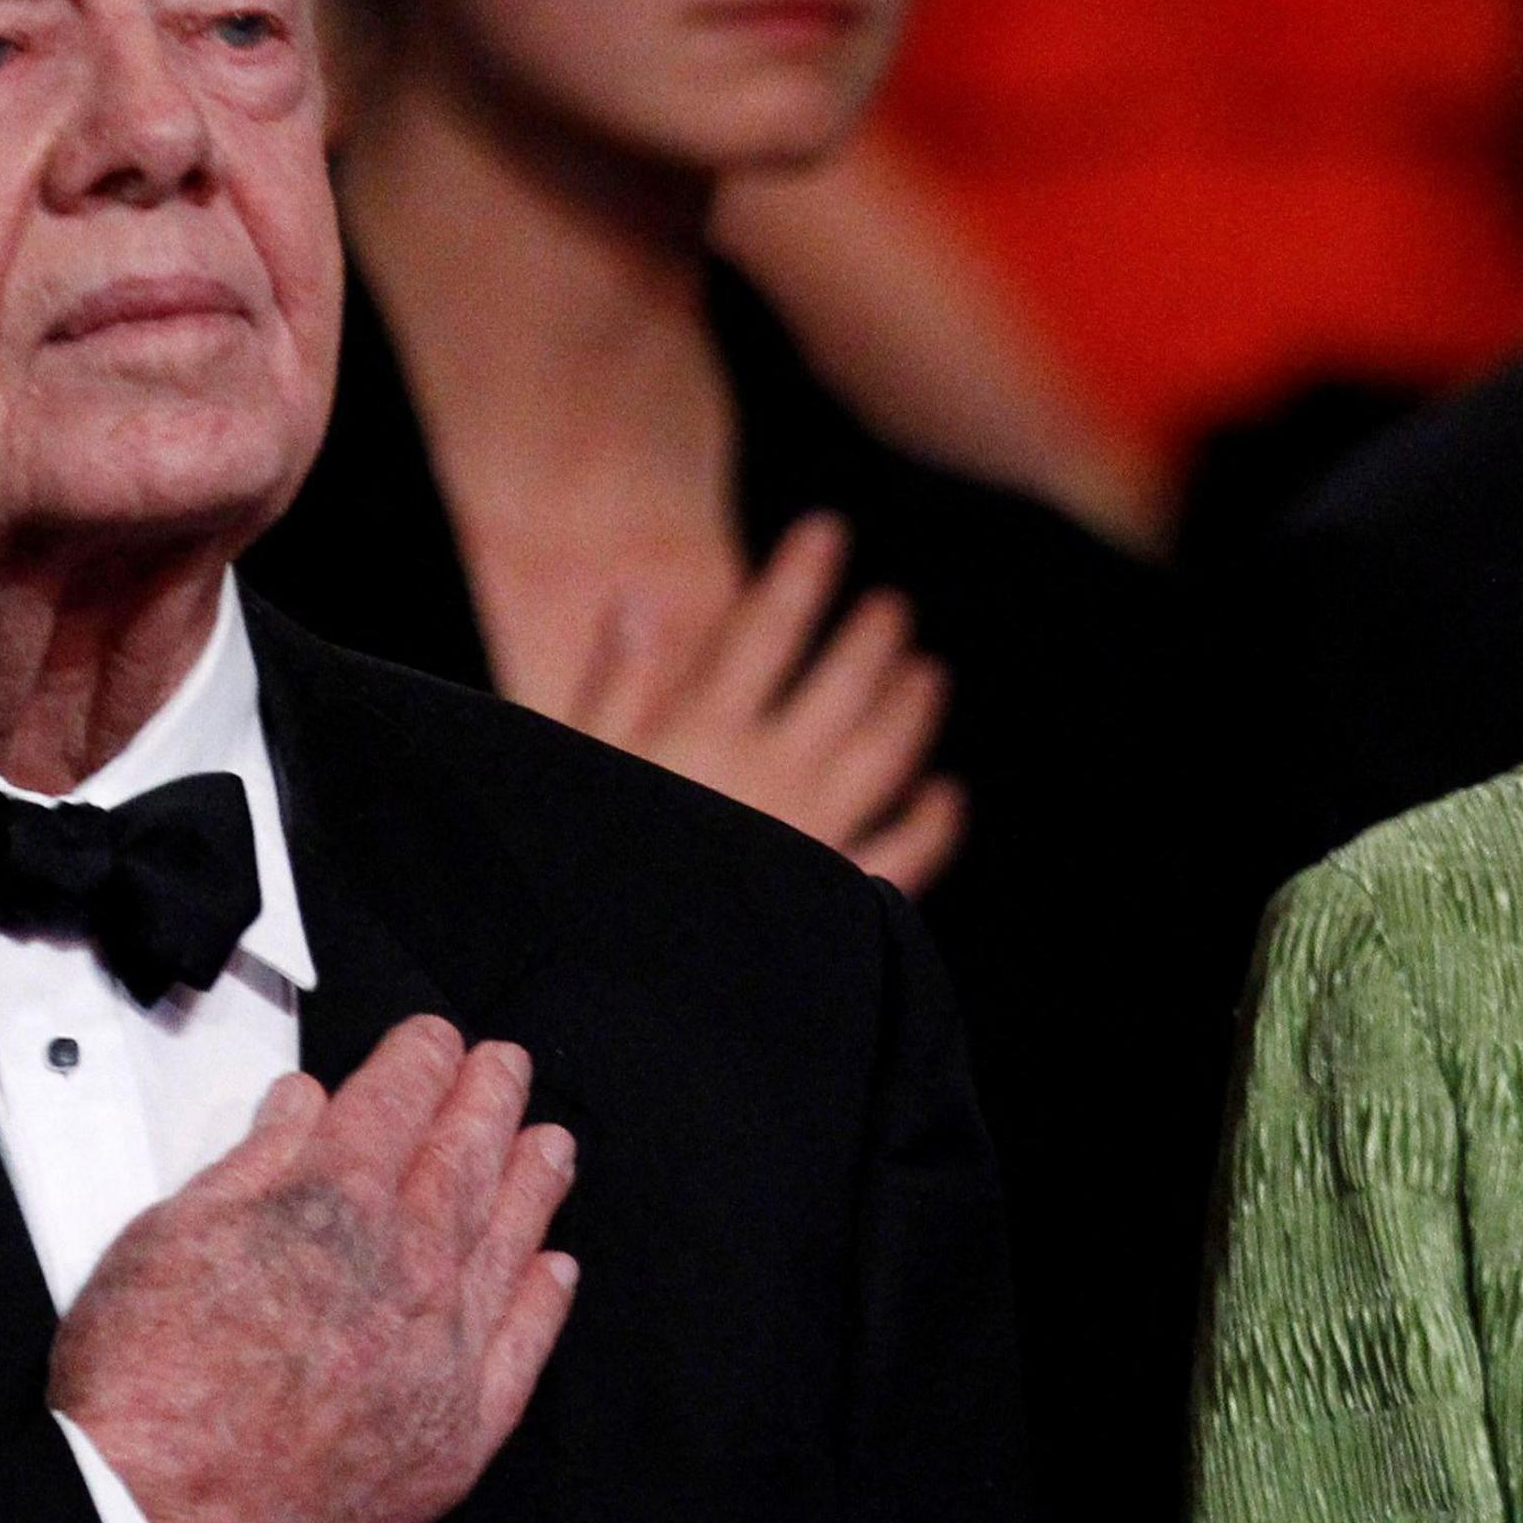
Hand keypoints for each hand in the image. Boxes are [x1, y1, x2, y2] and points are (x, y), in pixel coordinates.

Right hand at [50, 1016, 578, 1522]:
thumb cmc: (148, 1394)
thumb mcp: (167, 1237)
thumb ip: (250, 1163)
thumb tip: (297, 1109)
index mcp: (334, 1204)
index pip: (398, 1099)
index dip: (422, 1058)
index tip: (436, 1041)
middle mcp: (406, 1267)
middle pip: (467, 1156)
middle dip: (489, 1100)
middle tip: (505, 1069)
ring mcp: (443, 1349)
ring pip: (509, 1237)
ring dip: (534, 1181)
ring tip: (550, 1146)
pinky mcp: (459, 1430)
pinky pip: (523, 1345)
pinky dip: (543, 1299)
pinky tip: (553, 1268)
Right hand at [561, 512, 966, 892]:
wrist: (624, 990)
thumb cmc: (587, 873)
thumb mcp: (575, 772)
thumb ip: (610, 688)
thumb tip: (636, 599)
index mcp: (701, 735)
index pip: (764, 632)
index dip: (800, 577)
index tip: (828, 532)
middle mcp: (769, 774)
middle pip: (840, 684)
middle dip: (871, 637)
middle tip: (894, 607)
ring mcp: (812, 833)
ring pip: (882, 754)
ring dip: (910, 708)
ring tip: (927, 673)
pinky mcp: (834, 898)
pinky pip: (902, 853)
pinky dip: (931, 822)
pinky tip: (946, 796)